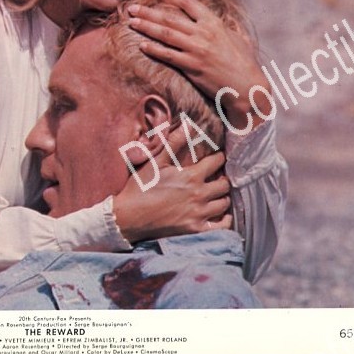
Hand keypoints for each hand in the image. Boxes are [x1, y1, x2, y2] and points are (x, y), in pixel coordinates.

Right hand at [112, 127, 231, 243]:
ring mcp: (199, 214)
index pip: (217, 162)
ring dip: (222, 197)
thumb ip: (174, 142)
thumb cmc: (141, 187)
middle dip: (222, 178)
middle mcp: (199, 195)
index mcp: (191, 176)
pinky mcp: (196, 230)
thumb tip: (189, 123)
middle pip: (224, 184)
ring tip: (216, 194)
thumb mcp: (155, 162)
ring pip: (224, 203)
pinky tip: (219, 214)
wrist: (128, 217)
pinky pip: (222, 226)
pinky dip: (224, 219)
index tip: (217, 158)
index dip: (219, 157)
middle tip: (217, 177)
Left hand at [128, 0, 271, 129]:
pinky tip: (142, 45)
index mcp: (214, 23)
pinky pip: (168, 55)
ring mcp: (196, 49)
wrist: (247, 86)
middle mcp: (203, 33)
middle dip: (148, 12)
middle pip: (170, 18)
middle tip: (132, 8)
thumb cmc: (243, 62)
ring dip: (146, 27)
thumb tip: (217, 21)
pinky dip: (154, 49)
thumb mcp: (236, 38)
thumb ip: (222, 27)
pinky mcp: (192, 66)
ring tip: (131, 22)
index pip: (190, 4)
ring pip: (165, 34)